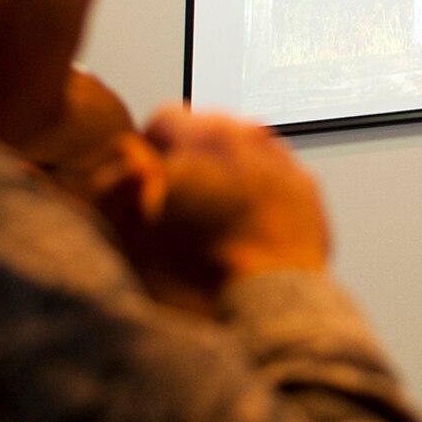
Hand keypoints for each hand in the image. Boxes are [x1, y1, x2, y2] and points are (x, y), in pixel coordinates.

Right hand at [122, 107, 329, 301]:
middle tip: (180, 199)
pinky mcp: (306, 188)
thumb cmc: (203, 274)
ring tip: (214, 214)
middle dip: (192, 156)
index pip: (165, 119)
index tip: (148, 175)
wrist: (267, 302)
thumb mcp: (134, 232)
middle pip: (208, 129)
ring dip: (227, 170)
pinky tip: (246, 224)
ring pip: (244, 149)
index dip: (150, 150)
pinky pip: (274, 174)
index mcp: (203, 138)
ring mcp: (284, 161)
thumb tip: (126, 156)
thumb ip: (116, 185)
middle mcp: (249, 138)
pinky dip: (259, 190)